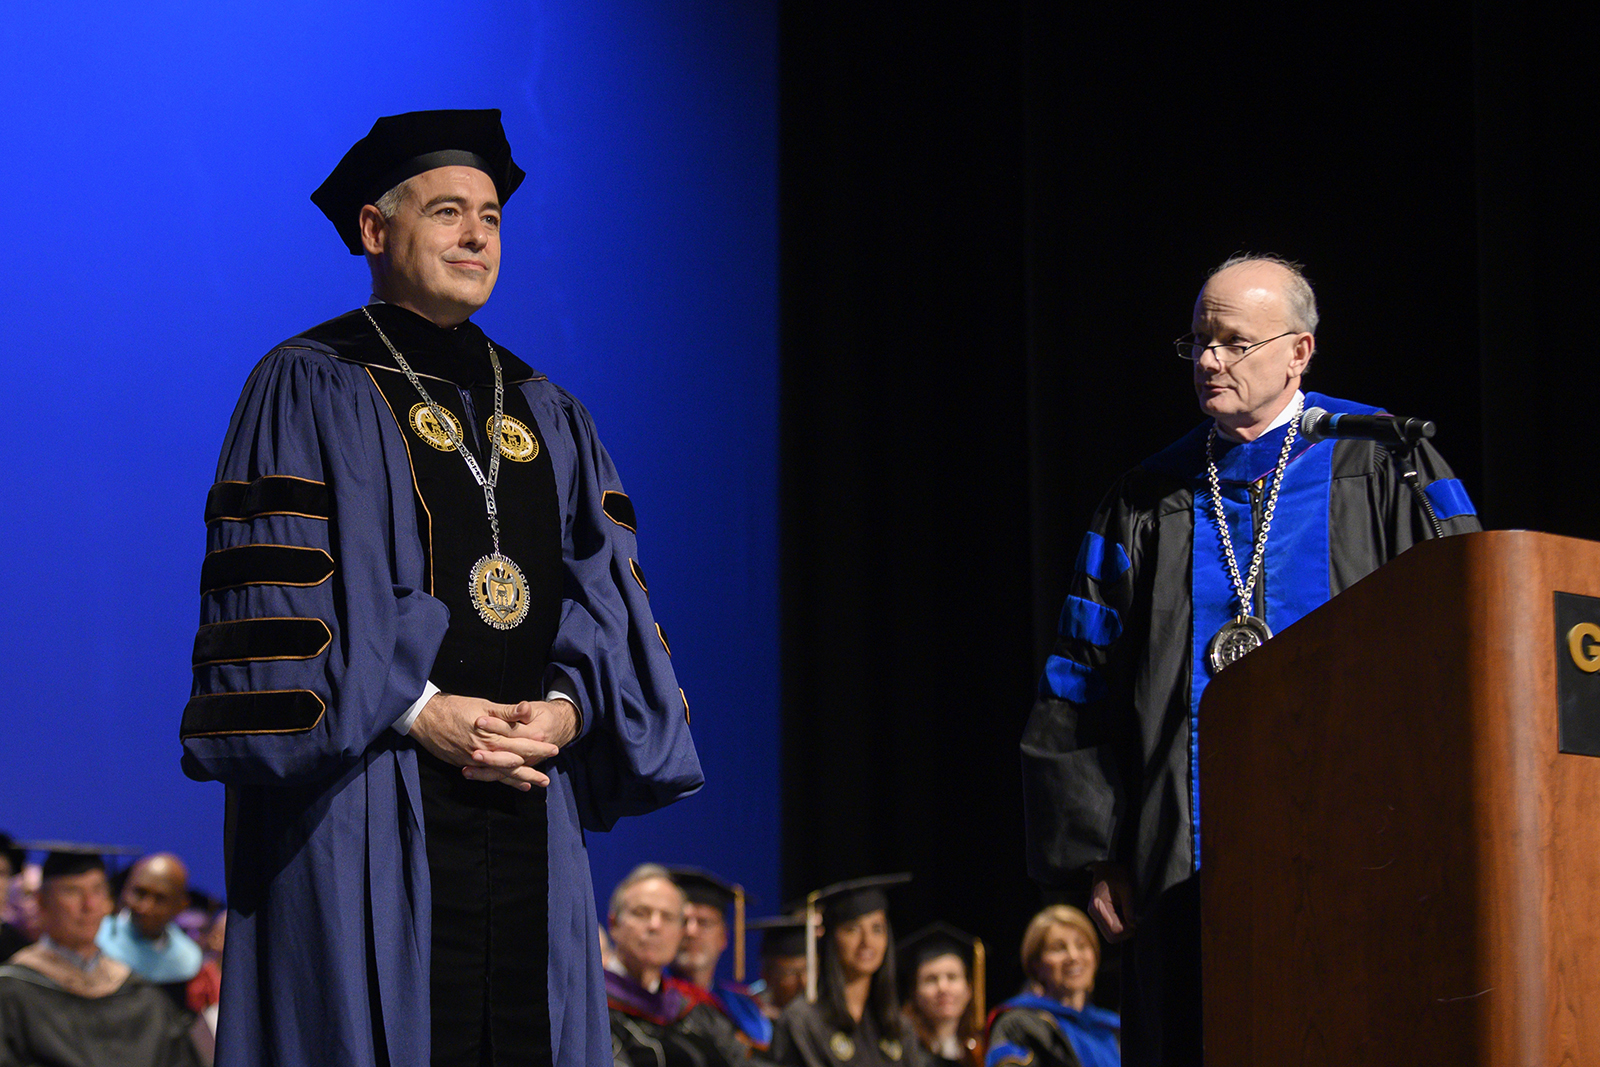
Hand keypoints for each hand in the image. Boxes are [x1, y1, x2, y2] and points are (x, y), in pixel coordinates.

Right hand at [409, 693, 576, 790]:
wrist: (425, 718)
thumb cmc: (455, 707)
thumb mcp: (483, 705)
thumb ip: (507, 712)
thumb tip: (527, 710)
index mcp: (491, 734)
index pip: (520, 742)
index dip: (538, 747)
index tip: (554, 748)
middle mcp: (484, 750)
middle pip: (514, 761)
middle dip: (532, 768)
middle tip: (548, 778)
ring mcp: (474, 759)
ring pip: (502, 772)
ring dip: (520, 778)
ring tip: (536, 784)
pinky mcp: (466, 763)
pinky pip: (488, 775)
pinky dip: (503, 780)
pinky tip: (515, 784)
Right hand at [1087, 861, 1136, 942]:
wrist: (1105, 867)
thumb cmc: (1115, 874)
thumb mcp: (1126, 887)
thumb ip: (1129, 907)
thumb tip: (1134, 925)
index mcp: (1098, 906)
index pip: (1114, 930)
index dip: (1128, 930)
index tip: (1136, 921)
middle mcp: (1094, 913)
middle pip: (1111, 937)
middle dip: (1125, 933)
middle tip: (1134, 921)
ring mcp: (1095, 915)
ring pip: (1110, 935)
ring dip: (1123, 930)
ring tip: (1130, 917)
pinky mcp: (1099, 915)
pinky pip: (1110, 928)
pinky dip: (1120, 926)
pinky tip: (1125, 915)